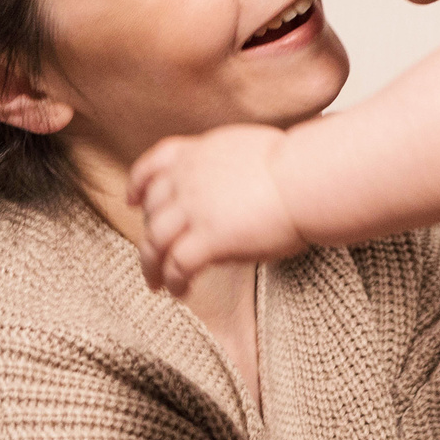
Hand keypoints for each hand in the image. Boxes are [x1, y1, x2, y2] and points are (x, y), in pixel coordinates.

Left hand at [126, 124, 304, 294]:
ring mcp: (194, 210)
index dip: (138, 184)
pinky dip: (173, 281)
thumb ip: (227, 163)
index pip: (155, 163)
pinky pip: (177, 266)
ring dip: (151, 266)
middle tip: (151, 255)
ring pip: (154, 242)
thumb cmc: (298, 167)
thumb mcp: (251, 148)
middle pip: (152, 209)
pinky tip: (180, 292)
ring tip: (156, 284)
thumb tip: (232, 179)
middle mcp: (188, 179)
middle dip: (147, 234)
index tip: (132, 199)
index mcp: (199, 152)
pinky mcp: (207, 239)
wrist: (307, 180)